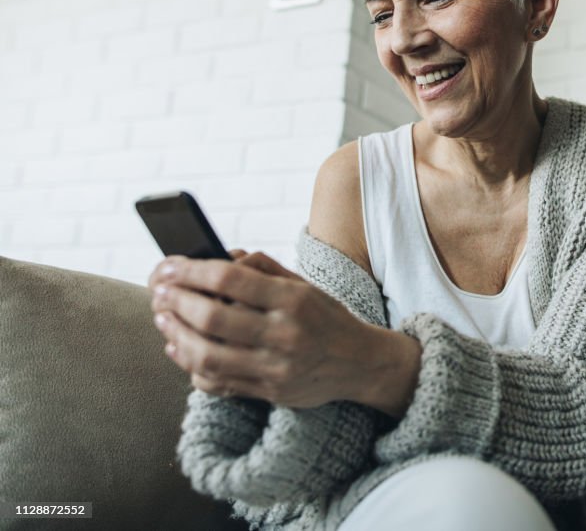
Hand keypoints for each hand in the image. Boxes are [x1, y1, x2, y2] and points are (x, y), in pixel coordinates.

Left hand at [148, 250, 416, 410]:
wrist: (359, 363)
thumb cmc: (324, 317)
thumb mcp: (302, 284)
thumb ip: (261, 268)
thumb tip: (214, 258)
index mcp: (293, 299)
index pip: (230, 278)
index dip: (190, 271)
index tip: (168, 266)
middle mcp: (284, 334)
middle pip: (212, 316)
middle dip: (176, 302)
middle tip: (160, 292)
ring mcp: (275, 368)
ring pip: (207, 354)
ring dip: (175, 334)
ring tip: (163, 318)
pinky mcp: (268, 393)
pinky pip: (216, 383)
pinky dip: (189, 366)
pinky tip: (178, 348)